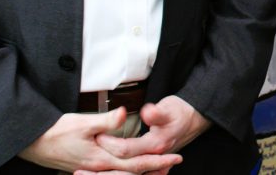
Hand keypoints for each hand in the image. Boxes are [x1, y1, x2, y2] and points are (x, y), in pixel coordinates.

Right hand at [20, 108, 182, 172]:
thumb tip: (125, 113)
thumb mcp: (82, 123)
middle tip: (174, 163)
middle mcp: (99, 168)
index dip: (157, 161)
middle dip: (155, 168)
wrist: (33, 142)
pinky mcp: (87, 165)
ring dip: (142, 170)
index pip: (136, 164)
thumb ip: (106, 120)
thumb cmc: (56, 132)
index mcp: (102, 160)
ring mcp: (93, 168)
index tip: (175, 156)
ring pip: (123, 173)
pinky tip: (130, 165)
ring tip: (159, 167)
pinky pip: (113, 171)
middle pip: (133, 173)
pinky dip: (127, 170)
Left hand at [92, 96, 210, 174]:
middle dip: (100, 172)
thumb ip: (157, 112)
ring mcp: (153, 163)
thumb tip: (147, 112)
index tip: (96, 135)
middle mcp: (153, 157)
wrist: (195, 118)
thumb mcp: (169, 107)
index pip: (126, 149)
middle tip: (79, 171)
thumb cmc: (181, 111)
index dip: (109, 143)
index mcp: (156, 144)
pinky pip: (133, 174)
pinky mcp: (152, 164)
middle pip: (122, 169)